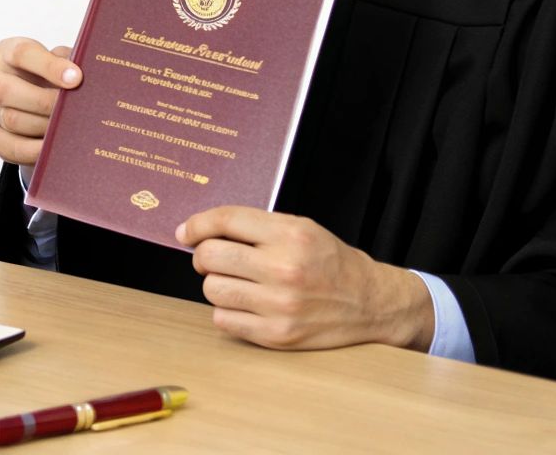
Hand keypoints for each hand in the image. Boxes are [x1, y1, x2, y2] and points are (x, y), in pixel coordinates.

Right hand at [0, 37, 80, 165]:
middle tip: (72, 109)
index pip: (22, 54)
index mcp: (7, 51)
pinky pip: (11, 146)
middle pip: (6, 89)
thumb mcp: (59, 60)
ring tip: (68, 128)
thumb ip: (69, 61)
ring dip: (43, 126)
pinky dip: (35, 149)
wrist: (34, 99)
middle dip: (44, 102)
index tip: (76, 78)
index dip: (49, 66)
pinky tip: (54, 146)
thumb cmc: (49, 76)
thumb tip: (89, 73)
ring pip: (11, 119)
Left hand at [175, 206, 433, 351]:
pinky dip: (228, 312)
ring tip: (239, 282)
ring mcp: (279, 305)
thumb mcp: (301, 229)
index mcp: (290, 235)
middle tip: (214, 258)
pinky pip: (223, 320)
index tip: (184, 232)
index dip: (196, 224)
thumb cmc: (331, 262)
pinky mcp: (277, 335)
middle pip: (209, 256)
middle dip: (204, 255)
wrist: (371, 303)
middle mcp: (284, 269)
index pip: (225, 220)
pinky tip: (247, 304)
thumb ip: (255, 227)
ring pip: (212, 289)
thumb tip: (199, 231)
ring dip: (218, 284)